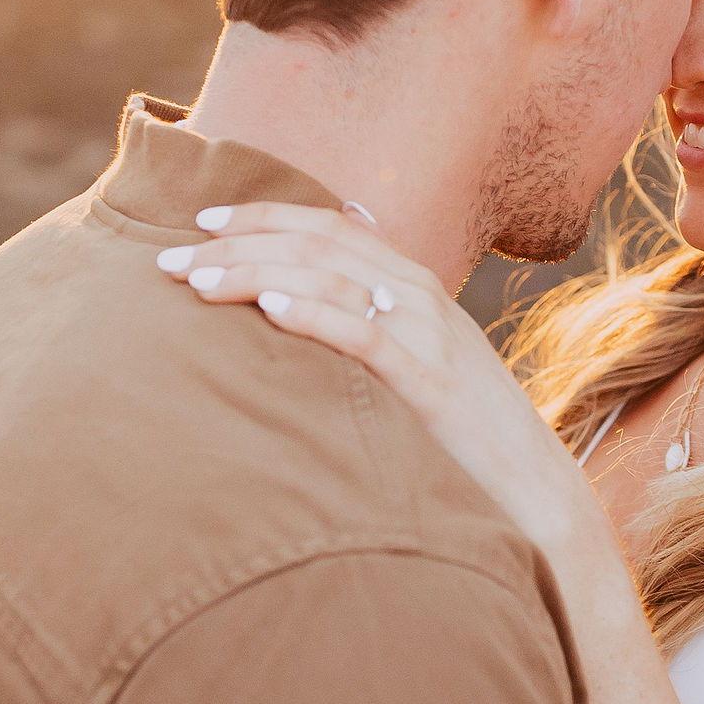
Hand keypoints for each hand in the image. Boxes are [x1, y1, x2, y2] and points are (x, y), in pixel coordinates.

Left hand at [156, 203, 603, 557]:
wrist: (532, 488)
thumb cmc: (461, 433)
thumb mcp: (417, 363)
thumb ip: (374, 320)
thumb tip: (314, 279)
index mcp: (412, 285)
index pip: (329, 224)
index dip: (263, 215)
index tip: (200, 222)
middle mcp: (419, 296)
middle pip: (318, 243)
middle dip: (239, 244)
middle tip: (171, 259)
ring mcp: (428, 335)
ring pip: (332, 278)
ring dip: (257, 274)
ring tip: (198, 281)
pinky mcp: (430, 383)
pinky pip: (365, 336)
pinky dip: (316, 315)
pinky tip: (271, 311)